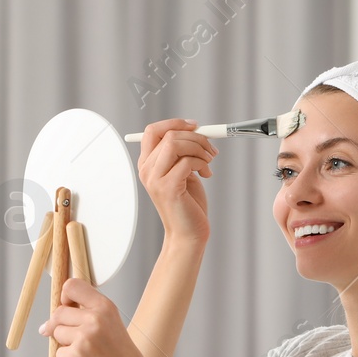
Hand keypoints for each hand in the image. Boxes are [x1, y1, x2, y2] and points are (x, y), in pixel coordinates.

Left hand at [40, 278, 159, 356]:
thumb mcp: (112, 327)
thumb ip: (89, 315)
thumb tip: (56, 313)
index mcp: (105, 307)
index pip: (72, 286)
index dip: (64, 297)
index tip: (65, 306)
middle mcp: (95, 318)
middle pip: (58, 312)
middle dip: (59, 326)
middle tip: (72, 339)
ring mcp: (85, 336)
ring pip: (56, 332)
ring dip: (64, 344)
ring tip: (85, 354)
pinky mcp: (76, 355)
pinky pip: (58, 353)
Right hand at [137, 118, 215, 245]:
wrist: (188, 233)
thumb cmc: (188, 204)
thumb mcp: (183, 171)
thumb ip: (183, 152)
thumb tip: (196, 130)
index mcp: (147, 164)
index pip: (153, 131)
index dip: (174, 123)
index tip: (195, 126)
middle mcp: (147, 170)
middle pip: (168, 134)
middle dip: (195, 137)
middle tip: (210, 149)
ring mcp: (155, 179)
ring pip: (176, 143)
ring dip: (200, 149)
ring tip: (209, 162)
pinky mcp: (168, 187)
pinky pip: (187, 161)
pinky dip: (201, 163)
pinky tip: (206, 174)